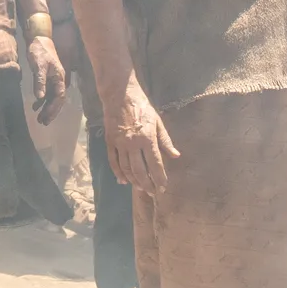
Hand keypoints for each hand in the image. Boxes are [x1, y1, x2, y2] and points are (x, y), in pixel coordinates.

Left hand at [26, 38, 68, 124]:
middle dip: (51, 112)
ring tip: (40, 119)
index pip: (59, 97)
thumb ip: (40, 82)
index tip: (47, 117)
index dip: (54, 108)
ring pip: (51, 97)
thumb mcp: (39, 66)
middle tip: (43, 122)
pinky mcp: (47, 78)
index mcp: (59, 77)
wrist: (38, 39)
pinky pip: (46, 92)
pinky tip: (36, 107)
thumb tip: (40, 97)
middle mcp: (58, 80)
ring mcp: (53, 79)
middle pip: (57, 100)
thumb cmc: (40, 51)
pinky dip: (42, 101)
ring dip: (46, 108)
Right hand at [100, 79, 179, 199]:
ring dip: (133, 181)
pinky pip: (114, 161)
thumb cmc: (142, 106)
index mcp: (147, 138)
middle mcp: (133, 144)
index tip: (163, 188)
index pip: (155, 164)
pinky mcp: (110, 142)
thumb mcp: (157, 121)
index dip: (159, 178)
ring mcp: (120, 143)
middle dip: (147, 184)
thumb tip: (176, 156)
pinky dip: (118, 173)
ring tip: (140, 188)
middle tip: (152, 193)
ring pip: (126, 168)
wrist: (120, 95)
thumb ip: (165, 140)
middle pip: (140, 170)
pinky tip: (123, 180)